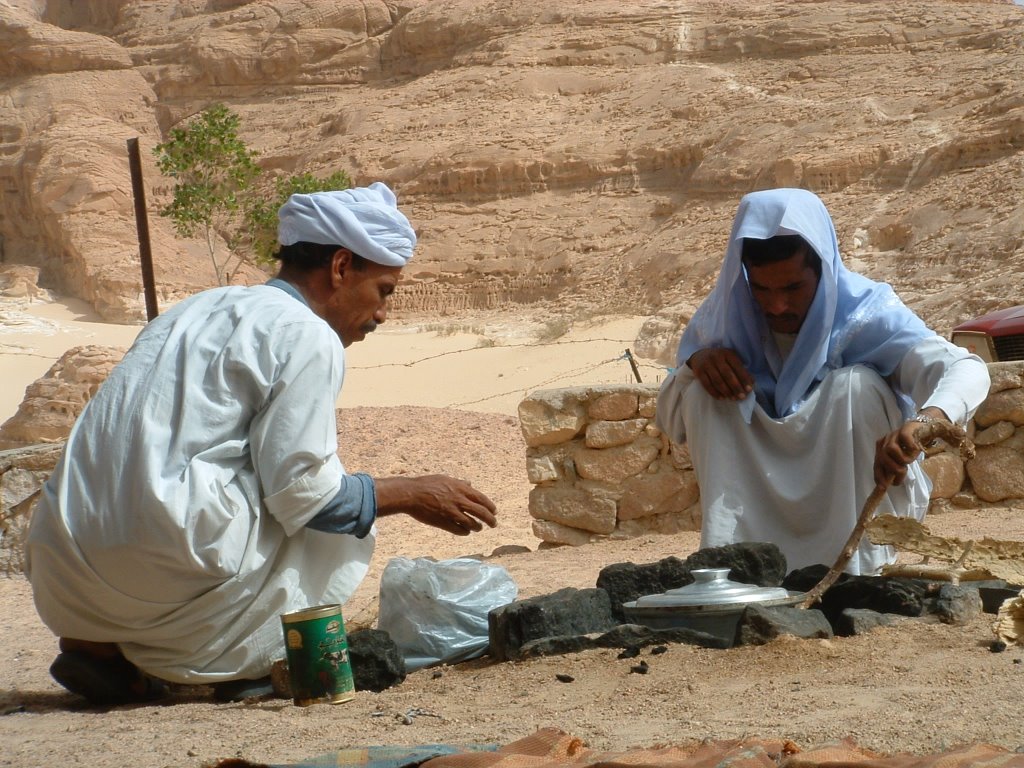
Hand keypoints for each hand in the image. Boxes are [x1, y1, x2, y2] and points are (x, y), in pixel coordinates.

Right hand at [375, 474, 497, 535]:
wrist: (411, 494)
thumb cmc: (426, 484)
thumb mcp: (445, 479)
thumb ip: (459, 483)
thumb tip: (469, 484)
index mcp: (460, 488)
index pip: (481, 498)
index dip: (490, 506)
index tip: (494, 511)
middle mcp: (458, 500)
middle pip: (480, 512)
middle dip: (490, 519)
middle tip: (493, 524)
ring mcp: (452, 512)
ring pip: (471, 523)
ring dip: (477, 527)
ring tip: (478, 528)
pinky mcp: (444, 523)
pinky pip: (459, 530)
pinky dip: (465, 532)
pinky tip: (466, 532)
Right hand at [687, 347, 753, 400]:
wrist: (699, 356)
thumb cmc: (720, 360)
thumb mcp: (731, 360)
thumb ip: (740, 370)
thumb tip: (752, 382)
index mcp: (727, 353)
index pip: (737, 367)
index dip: (744, 379)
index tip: (749, 390)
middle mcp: (717, 357)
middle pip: (727, 374)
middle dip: (735, 387)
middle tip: (741, 397)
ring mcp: (706, 364)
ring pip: (717, 380)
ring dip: (726, 391)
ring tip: (732, 398)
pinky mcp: (698, 371)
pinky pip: (707, 384)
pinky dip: (714, 392)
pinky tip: (721, 398)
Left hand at [873, 409, 946, 486]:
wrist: (924, 428)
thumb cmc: (912, 447)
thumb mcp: (902, 460)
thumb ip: (896, 468)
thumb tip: (892, 483)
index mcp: (882, 449)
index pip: (877, 464)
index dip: (879, 476)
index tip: (883, 487)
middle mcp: (885, 441)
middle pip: (881, 457)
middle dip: (892, 469)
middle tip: (902, 472)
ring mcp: (895, 434)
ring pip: (891, 449)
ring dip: (901, 459)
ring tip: (910, 460)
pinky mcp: (906, 429)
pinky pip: (904, 438)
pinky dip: (910, 447)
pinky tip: (915, 450)